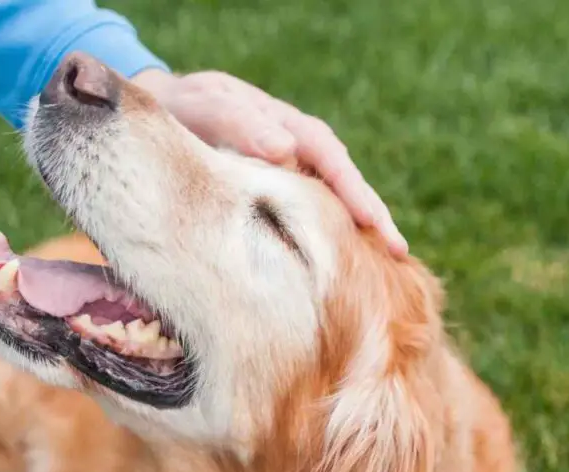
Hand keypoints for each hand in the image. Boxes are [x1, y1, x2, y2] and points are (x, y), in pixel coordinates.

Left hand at [131, 68, 407, 257]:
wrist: (169, 110)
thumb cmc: (189, 108)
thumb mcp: (210, 106)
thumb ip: (241, 123)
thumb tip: (284, 149)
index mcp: (291, 129)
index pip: (333, 162)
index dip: (356, 195)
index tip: (376, 225)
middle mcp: (301, 151)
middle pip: (344, 185)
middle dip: (372, 218)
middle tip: (399, 253)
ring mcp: (292, 173)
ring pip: (329, 203)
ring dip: (353, 232)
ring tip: (381, 267)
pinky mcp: (276, 195)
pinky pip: (307, 214)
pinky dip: (324, 236)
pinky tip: (333, 266)